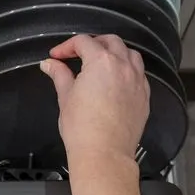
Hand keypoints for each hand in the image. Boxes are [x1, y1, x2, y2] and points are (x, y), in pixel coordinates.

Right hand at [40, 34, 150, 161]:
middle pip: (110, 41)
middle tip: (78, 54)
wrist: (104, 154)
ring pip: (130, 54)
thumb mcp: (65, 97)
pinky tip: (116, 80)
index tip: (57, 56)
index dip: (66, 46)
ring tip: (101, 63)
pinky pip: (139, 73)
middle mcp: (123, 66)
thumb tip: (50, 64)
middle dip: (93, 43)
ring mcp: (137, 80)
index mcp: (101, 62)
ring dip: (114, 52)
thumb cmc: (83, 129)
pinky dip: (127, 70)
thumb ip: (60, 75)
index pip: (83, 42)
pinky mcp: (144, 96)